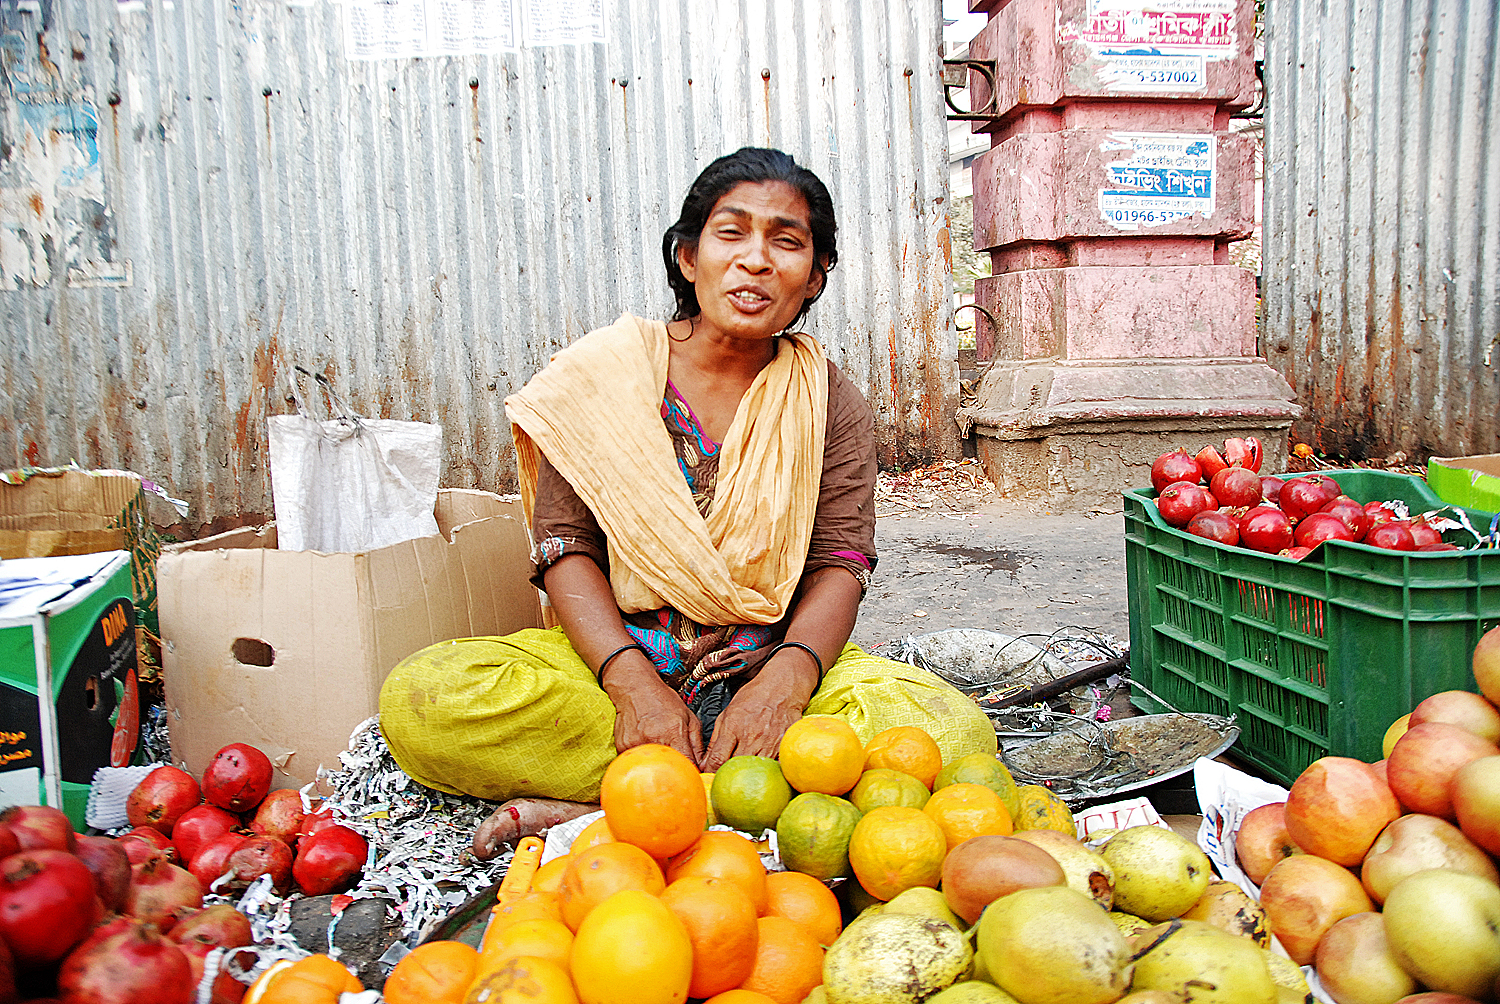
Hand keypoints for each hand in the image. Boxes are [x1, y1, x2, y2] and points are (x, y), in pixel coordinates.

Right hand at [602, 653, 703, 763]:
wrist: (635, 689)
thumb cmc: (662, 701)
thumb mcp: (688, 718)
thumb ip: (697, 744)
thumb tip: (703, 767)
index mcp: (673, 731)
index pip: (686, 763)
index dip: (691, 772)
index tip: (693, 776)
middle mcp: (654, 738)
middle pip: (667, 769)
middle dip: (674, 773)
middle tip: (676, 770)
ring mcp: (636, 743)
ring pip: (649, 769)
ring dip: (656, 769)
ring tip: (659, 757)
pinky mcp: (622, 746)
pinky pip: (635, 763)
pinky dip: (642, 761)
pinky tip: (645, 750)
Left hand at [701, 651, 818, 770]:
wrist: (782, 688)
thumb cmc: (753, 698)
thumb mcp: (727, 713)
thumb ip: (716, 740)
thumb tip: (705, 764)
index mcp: (733, 727)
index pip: (718, 759)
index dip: (710, 772)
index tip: (709, 776)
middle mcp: (751, 736)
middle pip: (735, 768)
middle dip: (727, 776)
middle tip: (724, 779)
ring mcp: (769, 743)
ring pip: (754, 771)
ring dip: (747, 776)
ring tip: (743, 776)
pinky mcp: (784, 746)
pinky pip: (774, 767)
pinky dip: (766, 771)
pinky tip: (762, 770)